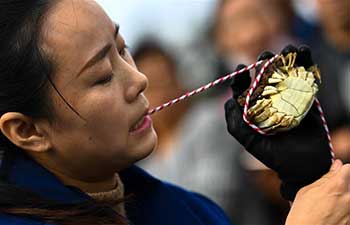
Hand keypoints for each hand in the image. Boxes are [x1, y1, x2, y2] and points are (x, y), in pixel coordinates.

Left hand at [224, 45, 332, 200]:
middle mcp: (269, 99)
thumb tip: (228, 102)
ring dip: (285, 57)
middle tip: (265, 56)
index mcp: (253, 108)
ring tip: (288, 49)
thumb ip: (235, 124)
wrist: (304, 165)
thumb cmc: (274, 155)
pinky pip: (305, 75)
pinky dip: (305, 62)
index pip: (244, 88)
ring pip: (285, 71)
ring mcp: (288, 96)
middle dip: (264, 62)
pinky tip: (303, 52)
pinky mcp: (306, 95)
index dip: (240, 77)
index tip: (240, 69)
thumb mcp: (250, 142)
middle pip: (264, 75)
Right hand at [286, 160, 349, 224]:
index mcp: (337, 186)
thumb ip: (324, 177)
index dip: (340, 169)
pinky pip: (349, 209)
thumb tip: (336, 165)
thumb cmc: (302, 216)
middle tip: (330, 189)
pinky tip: (330, 213)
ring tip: (329, 204)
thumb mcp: (307, 191)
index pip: (348, 168)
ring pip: (349, 195)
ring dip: (343, 196)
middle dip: (342, 183)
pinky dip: (343, 208)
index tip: (333, 173)